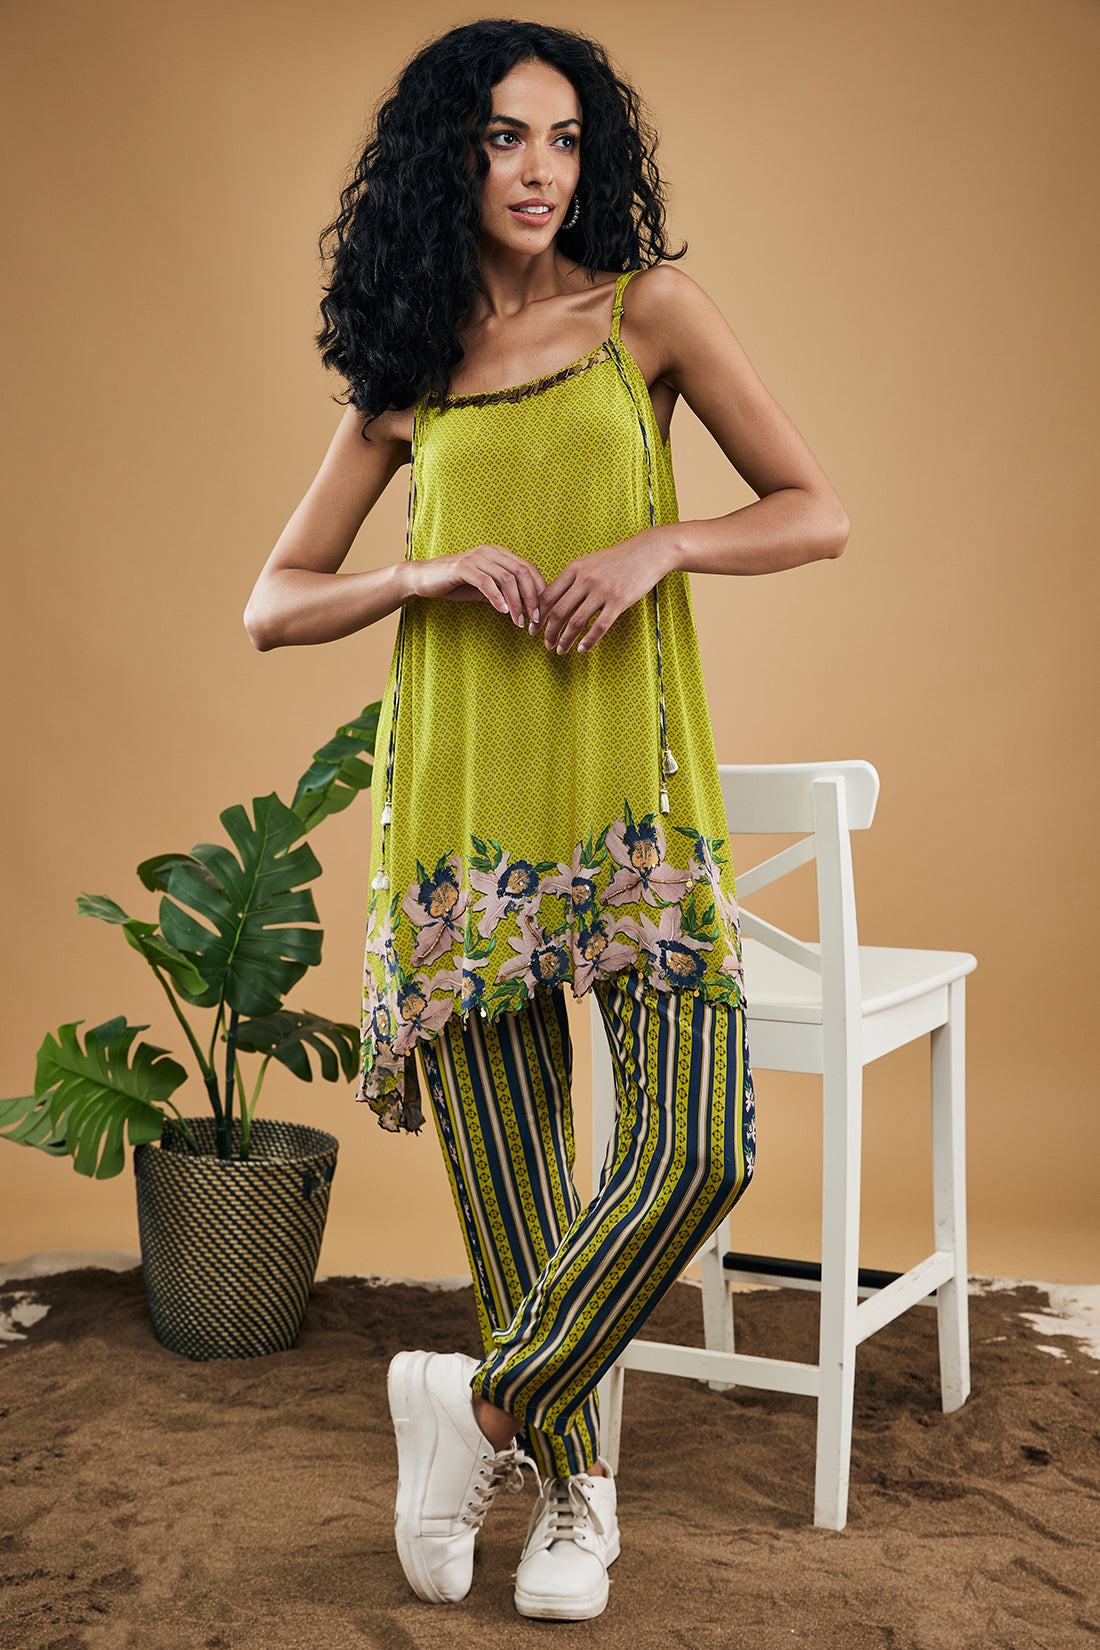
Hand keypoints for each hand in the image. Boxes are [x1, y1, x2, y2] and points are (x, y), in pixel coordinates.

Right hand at [408, 545, 546, 628]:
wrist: (424, 578)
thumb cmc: (456, 584)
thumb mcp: (486, 588)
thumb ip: (505, 592)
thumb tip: (527, 608)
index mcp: (500, 554)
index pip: (530, 569)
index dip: (540, 591)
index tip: (542, 613)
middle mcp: (491, 552)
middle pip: (523, 572)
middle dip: (532, 598)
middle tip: (534, 620)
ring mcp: (477, 558)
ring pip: (507, 579)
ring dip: (517, 603)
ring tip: (519, 621)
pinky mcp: (463, 568)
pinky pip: (486, 583)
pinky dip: (497, 599)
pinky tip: (502, 612)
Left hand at [532, 529, 675, 654]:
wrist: (647, 551)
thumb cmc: (617, 559)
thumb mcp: (589, 562)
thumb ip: (572, 579)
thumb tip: (553, 601)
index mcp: (574, 568)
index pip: (548, 596)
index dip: (538, 615)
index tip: (534, 628)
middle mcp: (585, 579)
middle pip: (558, 611)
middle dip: (549, 631)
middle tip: (546, 644)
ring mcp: (602, 590)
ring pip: (576, 622)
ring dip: (565, 640)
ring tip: (561, 650)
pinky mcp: (619, 601)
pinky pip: (599, 627)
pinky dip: (588, 641)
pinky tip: (582, 649)